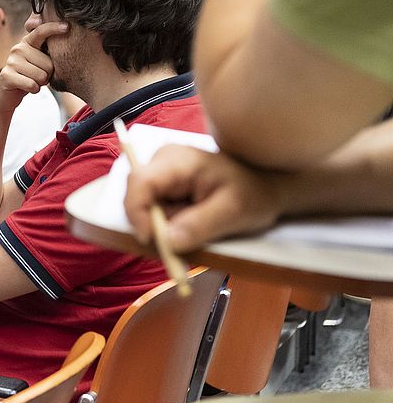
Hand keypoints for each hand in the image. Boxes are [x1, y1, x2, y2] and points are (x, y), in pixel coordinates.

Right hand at [0, 21, 66, 113]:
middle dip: (48, 75)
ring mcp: (11, 61)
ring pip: (41, 76)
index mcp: (27, 42)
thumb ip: (48, 51)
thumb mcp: (39, 60)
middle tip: (38, 76)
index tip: (67, 27)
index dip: (54, 28)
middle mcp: (18, 48)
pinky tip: (27, 87)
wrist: (7, 93)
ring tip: (32, 81)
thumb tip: (66, 40)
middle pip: (49, 64)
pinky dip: (34, 89)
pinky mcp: (7, 75)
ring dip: (40, 83)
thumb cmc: (29, 75)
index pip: (41, 31)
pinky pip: (32, 85)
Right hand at [124, 145, 283, 252]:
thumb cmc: (253, 193)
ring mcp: (161, 172)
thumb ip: (199, 225)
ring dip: (162, 226)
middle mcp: (161, 161)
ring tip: (197, 228)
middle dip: (153, 224)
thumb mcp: (233, 212)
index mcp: (177, 160)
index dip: (137, 212)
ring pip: (143, 207)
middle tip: (180, 243)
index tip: (151, 240)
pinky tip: (191, 225)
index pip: (140, 182)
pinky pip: (152, 210)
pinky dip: (166, 225)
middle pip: (136, 196)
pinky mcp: (163, 185)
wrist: (266, 186)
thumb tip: (166, 242)